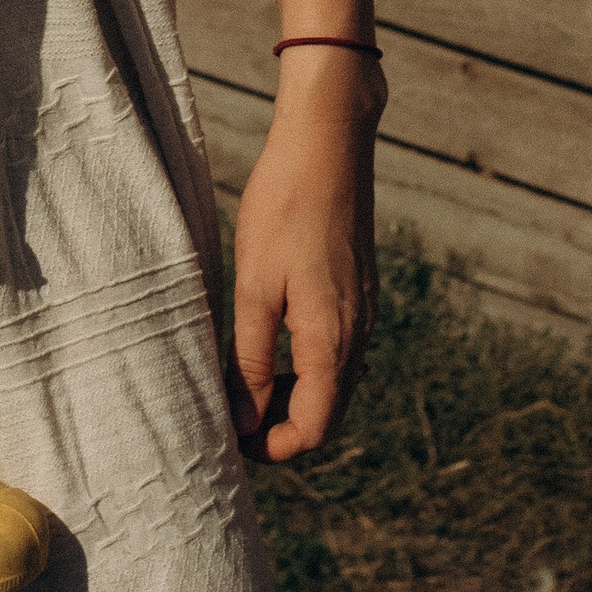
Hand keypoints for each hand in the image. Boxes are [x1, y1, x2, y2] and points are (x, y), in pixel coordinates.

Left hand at [228, 47, 383, 464]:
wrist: (329, 144)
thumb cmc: (284, 207)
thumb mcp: (255, 286)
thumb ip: (249, 359)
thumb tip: (242, 422)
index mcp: (333, 341)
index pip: (313, 430)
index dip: (272, 447)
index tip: (230, 440)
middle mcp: (358, 335)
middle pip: (326, 414)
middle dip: (278, 426)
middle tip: (228, 415)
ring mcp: (363, 313)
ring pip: (331, 383)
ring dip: (289, 394)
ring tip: (240, 380)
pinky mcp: (358, 292)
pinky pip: (336, 351)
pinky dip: (303, 364)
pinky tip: (267, 341)